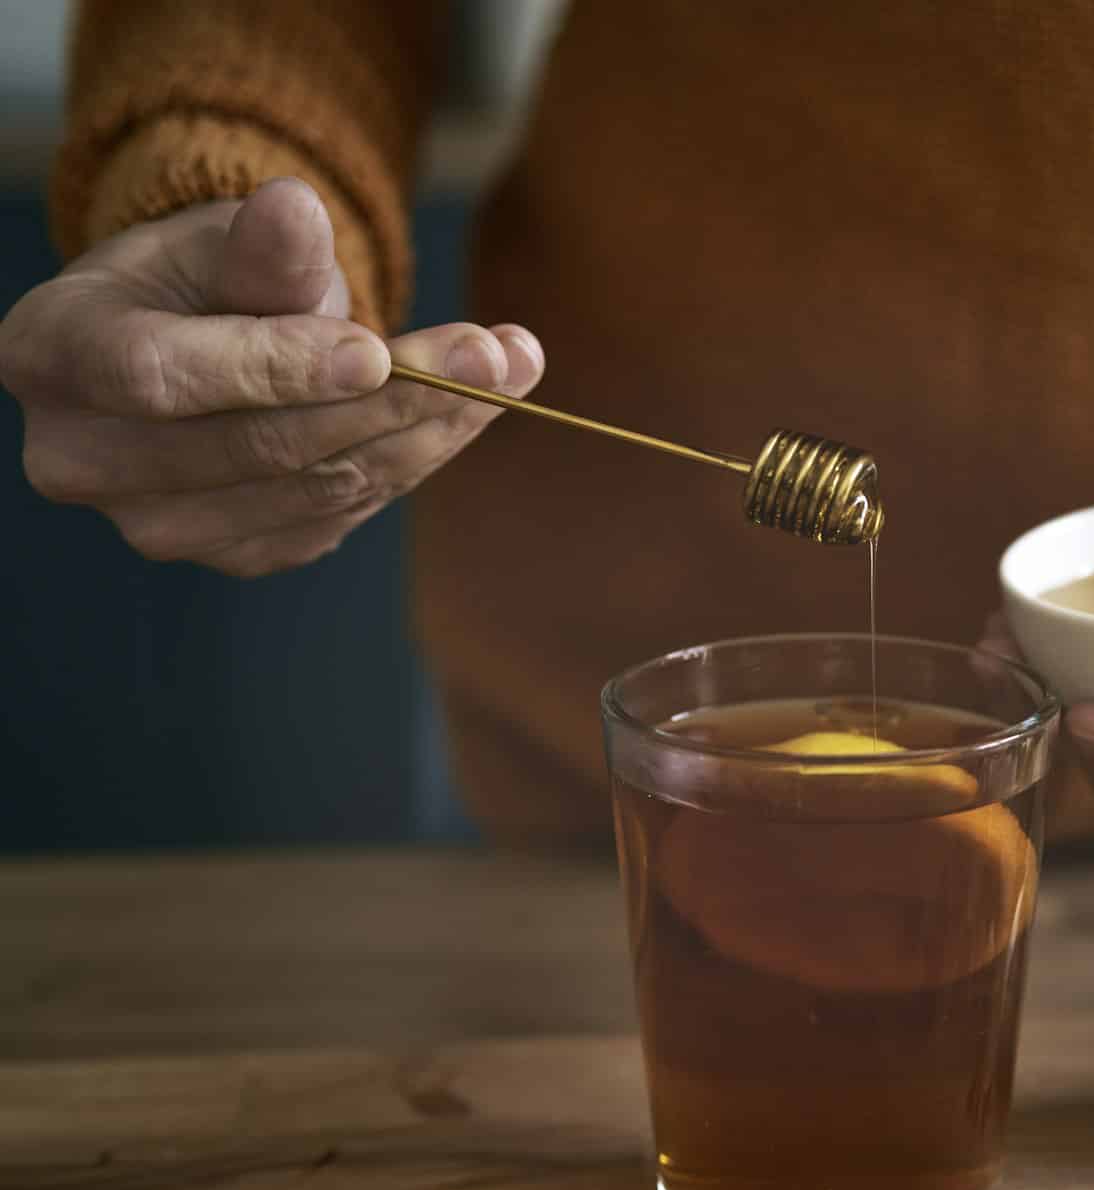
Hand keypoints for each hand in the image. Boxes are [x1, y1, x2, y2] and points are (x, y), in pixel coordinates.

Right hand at [0, 177, 541, 576]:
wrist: (198, 342)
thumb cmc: (196, 280)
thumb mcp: (217, 241)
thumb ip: (260, 246)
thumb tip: (297, 208)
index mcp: (55, 357)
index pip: (165, 379)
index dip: (277, 369)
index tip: (381, 350)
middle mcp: (87, 459)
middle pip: (261, 445)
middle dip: (394, 396)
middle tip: (497, 353)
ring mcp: (161, 523)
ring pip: (318, 487)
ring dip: (431, 429)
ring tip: (512, 365)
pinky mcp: (238, 551)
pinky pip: (344, 513)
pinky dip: (417, 459)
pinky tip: (472, 408)